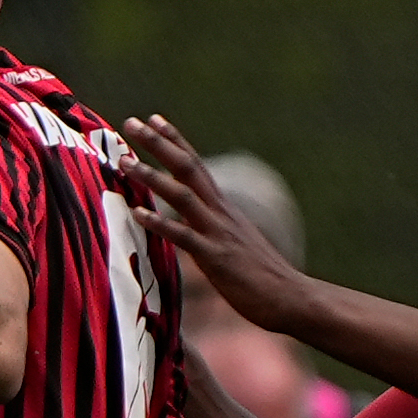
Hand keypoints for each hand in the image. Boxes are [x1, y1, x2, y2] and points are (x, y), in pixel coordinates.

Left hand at [114, 115, 321, 325]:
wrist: (292, 298)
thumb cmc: (263, 278)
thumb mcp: (235, 245)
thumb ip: (213, 231)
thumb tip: (192, 229)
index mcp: (224, 209)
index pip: (196, 165)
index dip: (174, 141)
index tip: (153, 119)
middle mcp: (220, 213)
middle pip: (187, 168)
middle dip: (158, 144)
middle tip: (131, 122)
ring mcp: (218, 234)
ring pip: (182, 196)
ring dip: (152, 177)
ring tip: (125, 163)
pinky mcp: (216, 258)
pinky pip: (184, 237)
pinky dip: (160, 223)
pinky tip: (137, 214)